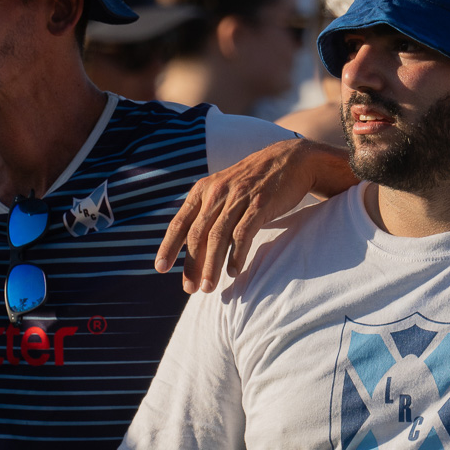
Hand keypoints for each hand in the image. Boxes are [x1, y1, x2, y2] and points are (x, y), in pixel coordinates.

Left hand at [156, 138, 353, 292]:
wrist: (289, 159)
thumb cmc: (254, 182)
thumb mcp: (224, 190)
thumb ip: (208, 213)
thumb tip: (194, 248)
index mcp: (203, 190)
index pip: (180, 222)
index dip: (168, 246)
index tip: (160, 268)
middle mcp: (217, 193)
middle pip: (197, 234)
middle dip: (192, 264)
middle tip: (191, 289)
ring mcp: (238, 197)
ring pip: (218, 237)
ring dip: (211, 265)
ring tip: (208, 287)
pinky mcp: (260, 203)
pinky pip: (243, 233)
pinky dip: (237, 254)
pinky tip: (234, 271)